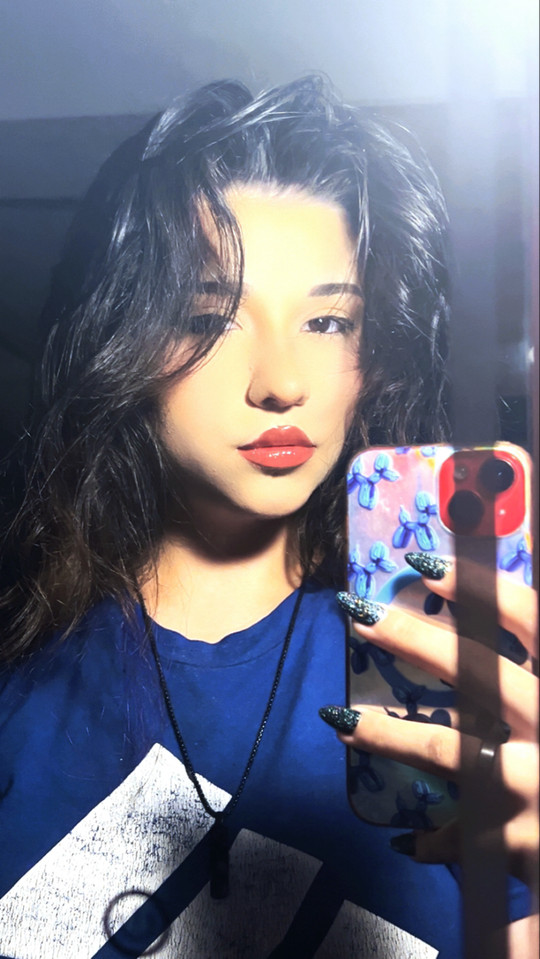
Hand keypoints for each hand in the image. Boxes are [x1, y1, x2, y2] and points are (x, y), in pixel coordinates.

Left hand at [321, 553, 537, 952]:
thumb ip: (535, 650)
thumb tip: (515, 577)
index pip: (529, 620)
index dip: (478, 588)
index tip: (424, 564)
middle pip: (475, 671)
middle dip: (411, 638)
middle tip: (357, 613)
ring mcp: (532, 785)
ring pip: (446, 750)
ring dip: (388, 735)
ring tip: (338, 720)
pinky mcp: (520, 841)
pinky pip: (463, 838)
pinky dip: (434, 840)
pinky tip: (404, 840)